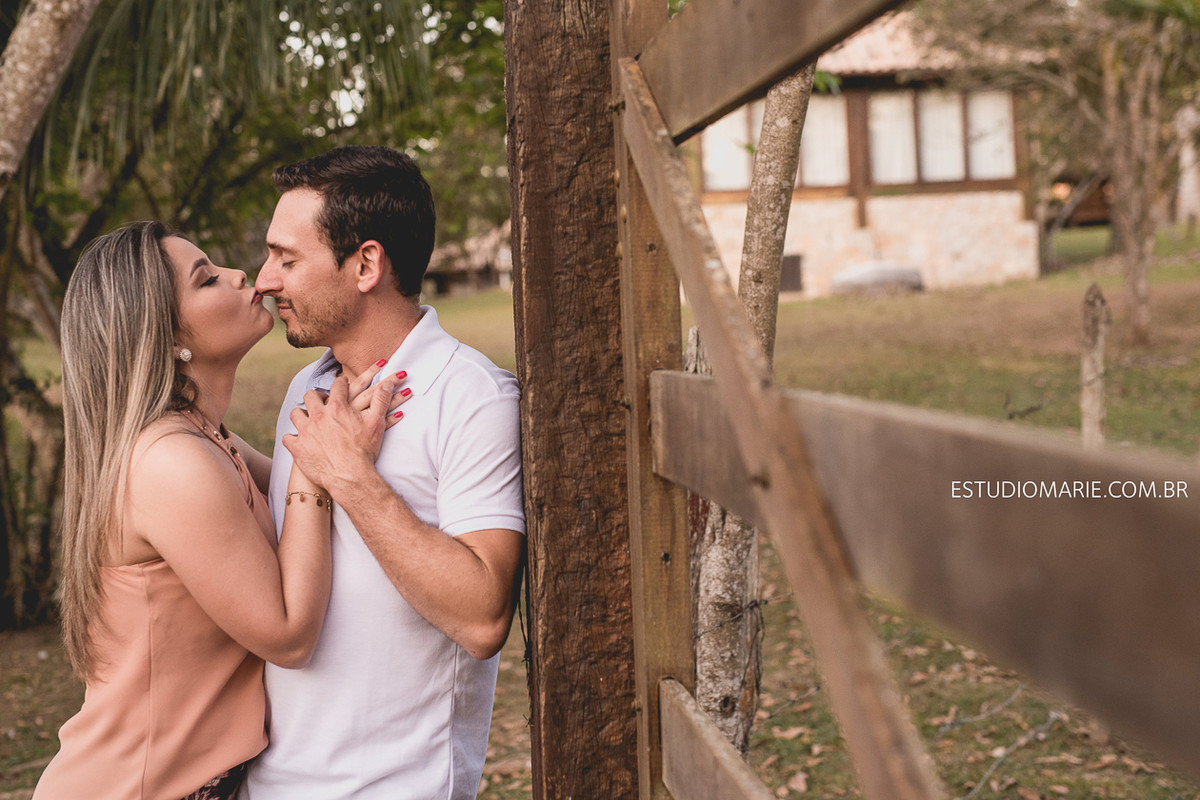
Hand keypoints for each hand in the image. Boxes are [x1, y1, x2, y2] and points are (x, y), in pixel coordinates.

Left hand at [283, 367, 410, 493]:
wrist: (350, 477)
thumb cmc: (364, 451)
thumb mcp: (376, 423)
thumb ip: (381, 400)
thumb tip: (388, 384)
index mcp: (338, 408)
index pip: (337, 386)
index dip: (341, 383)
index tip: (341, 384)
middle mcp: (319, 416)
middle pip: (311, 396)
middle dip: (316, 397)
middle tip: (321, 402)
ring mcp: (306, 432)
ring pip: (296, 414)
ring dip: (302, 416)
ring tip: (307, 420)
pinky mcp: (297, 448)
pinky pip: (288, 437)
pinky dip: (292, 438)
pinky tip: (298, 440)